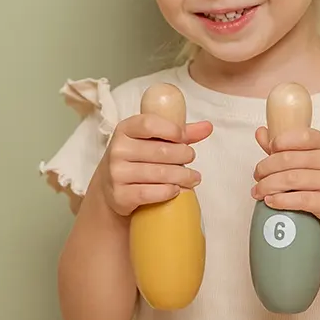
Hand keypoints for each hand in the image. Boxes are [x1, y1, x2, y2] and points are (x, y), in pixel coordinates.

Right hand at [97, 114, 212, 217]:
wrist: (111, 187)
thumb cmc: (137, 159)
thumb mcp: (152, 141)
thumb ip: (179, 133)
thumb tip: (207, 127)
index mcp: (124, 130)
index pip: (148, 124)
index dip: (171, 130)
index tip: (183, 138)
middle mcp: (117, 150)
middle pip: (160, 151)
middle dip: (183, 155)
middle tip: (191, 158)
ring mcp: (116, 173)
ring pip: (159, 173)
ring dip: (182, 176)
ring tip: (193, 178)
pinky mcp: (119, 195)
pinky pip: (149, 193)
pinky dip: (168, 192)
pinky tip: (176, 190)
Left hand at [252, 125, 319, 231]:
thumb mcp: (315, 158)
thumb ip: (287, 147)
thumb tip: (261, 132)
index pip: (301, 136)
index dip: (280, 141)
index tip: (268, 150)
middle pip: (289, 160)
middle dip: (266, 168)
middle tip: (257, 176)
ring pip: (291, 179)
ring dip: (267, 186)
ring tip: (258, 191)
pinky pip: (299, 200)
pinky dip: (279, 200)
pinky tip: (270, 201)